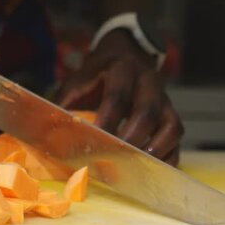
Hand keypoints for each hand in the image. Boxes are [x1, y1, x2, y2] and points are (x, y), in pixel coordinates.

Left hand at [56, 30, 183, 165]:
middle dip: (132, 138)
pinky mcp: (172, 116)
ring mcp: (164, 100)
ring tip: (137, 168)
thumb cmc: (97, 75)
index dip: (108, 120)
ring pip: (172, 126)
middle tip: (116, 160)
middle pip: (148, 111)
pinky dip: (168, 157)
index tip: (95, 141)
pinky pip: (177, 139)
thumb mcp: (78, 80)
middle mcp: (148, 82)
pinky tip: (151, 171)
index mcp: (121, 70)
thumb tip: (48, 133)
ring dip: (155, 150)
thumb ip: (66, 103)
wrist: (125, 54)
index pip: (117, 96)